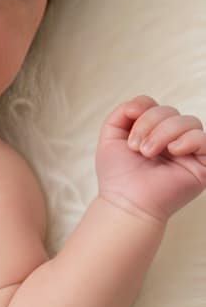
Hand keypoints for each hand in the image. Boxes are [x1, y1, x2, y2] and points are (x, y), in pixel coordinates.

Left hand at [96, 95, 205, 223]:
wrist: (125, 202)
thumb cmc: (118, 175)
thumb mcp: (111, 137)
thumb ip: (121, 113)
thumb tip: (137, 104)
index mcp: (153, 131)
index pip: (154, 105)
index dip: (142, 108)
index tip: (129, 121)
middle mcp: (172, 138)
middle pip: (170, 111)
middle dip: (149, 124)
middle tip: (136, 148)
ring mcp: (188, 150)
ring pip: (188, 121)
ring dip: (164, 133)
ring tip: (148, 152)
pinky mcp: (202, 164)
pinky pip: (204, 139)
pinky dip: (187, 140)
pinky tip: (173, 151)